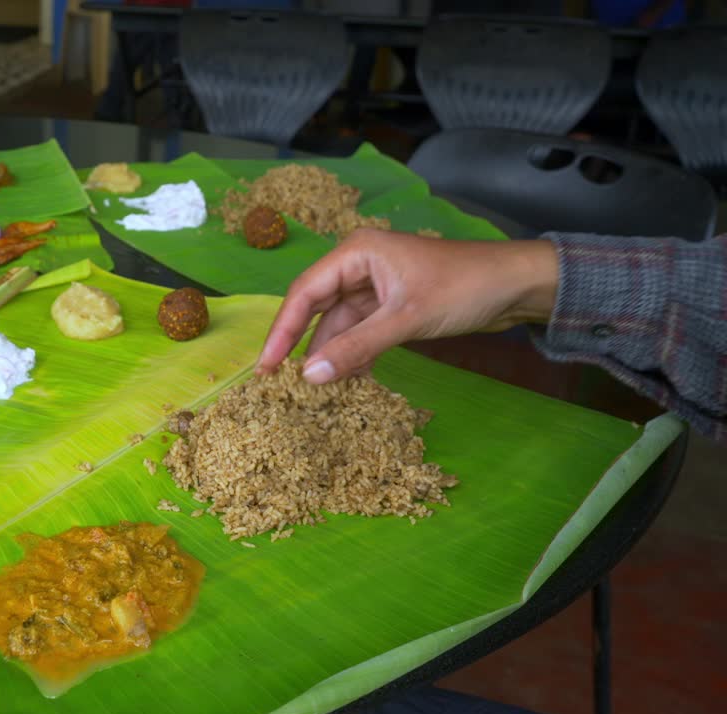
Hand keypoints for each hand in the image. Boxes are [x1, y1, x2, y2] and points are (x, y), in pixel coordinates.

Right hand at [256, 229, 559, 383]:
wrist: (518, 285)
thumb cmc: (464, 288)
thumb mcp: (406, 319)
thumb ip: (356, 347)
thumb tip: (309, 378)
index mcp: (356, 252)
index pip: (304, 293)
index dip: (282, 331)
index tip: (266, 367)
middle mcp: (358, 264)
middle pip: (316, 308)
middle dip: (303, 345)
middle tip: (280, 383)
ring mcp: (375, 285)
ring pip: (339, 323)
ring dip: (332, 354)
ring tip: (320, 390)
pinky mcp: (391, 304)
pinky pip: (360, 331)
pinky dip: (355, 353)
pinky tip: (350, 379)